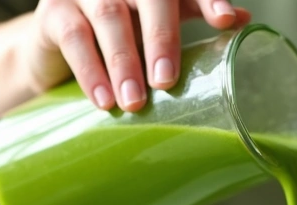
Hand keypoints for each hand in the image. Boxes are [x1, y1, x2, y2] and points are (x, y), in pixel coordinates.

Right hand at [27, 0, 249, 110]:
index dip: (206, 0)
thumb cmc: (117, 36)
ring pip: (109, 16)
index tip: (225, 20)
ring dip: (123, 61)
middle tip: (167, 82)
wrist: (54, 51)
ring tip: (134, 102)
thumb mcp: (156, 27)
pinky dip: (91, 71)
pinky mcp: (52, 13)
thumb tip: (243, 21)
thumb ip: (194, 16)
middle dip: (162, 37)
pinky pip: (73, 37)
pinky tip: (104, 100)